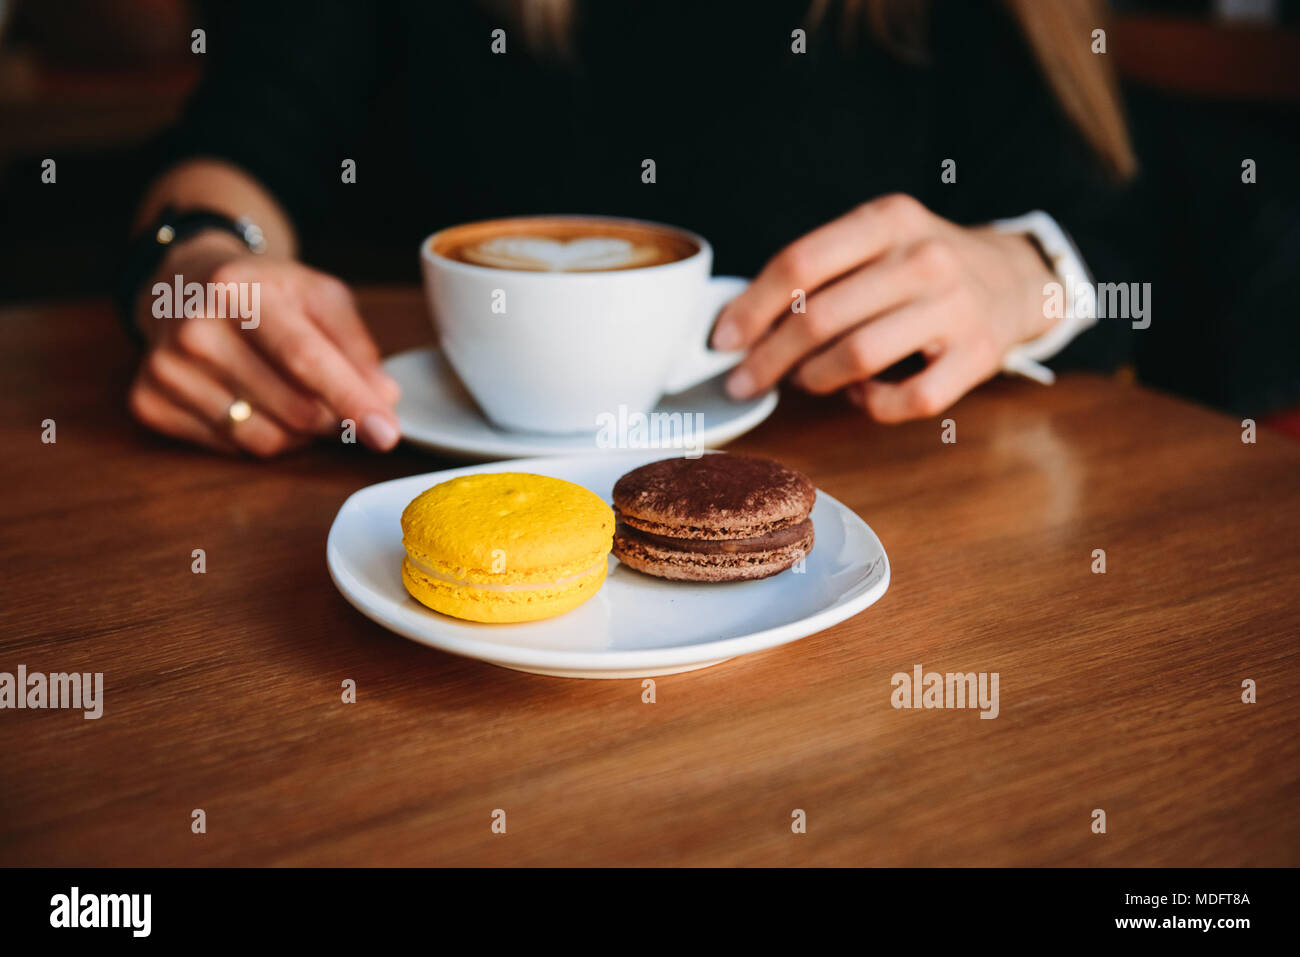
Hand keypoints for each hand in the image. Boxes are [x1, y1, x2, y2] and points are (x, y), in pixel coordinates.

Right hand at [128, 232, 400, 455]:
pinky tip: (252, 400)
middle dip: (333, 418)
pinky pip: (233, 449)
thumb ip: (356, 345)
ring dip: (299, 433)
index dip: (351, 400)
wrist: (183, 281)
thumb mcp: (317, 296)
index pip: (305, 358)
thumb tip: (382, 398)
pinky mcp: (148, 402)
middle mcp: (194, 329)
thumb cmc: (262, 293)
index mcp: (239, 290)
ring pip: (265, 440)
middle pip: (293, 408)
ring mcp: (165, 369)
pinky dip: (258, 435)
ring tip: (292, 395)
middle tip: (339, 402)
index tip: (386, 433)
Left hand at [711, 194, 1057, 421]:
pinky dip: (869, 404)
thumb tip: (740, 325)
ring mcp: (956, 308)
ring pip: (857, 357)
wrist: (1014, 279)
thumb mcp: (876, 241)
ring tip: (805, 380)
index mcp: (889, 219)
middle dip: (768, 358)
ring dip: (814, 379)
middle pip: (820, 317)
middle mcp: (925, 258)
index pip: (800, 263)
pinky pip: (905, 399)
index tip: (722, 340)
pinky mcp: (977, 356)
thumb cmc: (921, 268)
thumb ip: (817, 272)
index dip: (751, 308)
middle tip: (743, 381)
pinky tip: (860, 392)